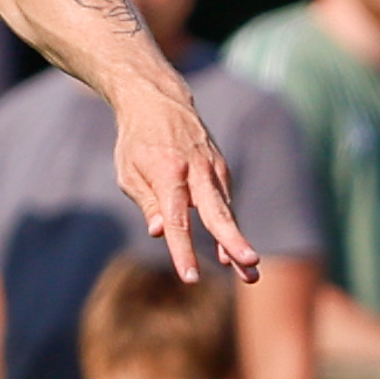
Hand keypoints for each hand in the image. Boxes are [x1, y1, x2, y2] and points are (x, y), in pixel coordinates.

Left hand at [112, 85, 257, 284]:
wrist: (158, 101)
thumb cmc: (136, 142)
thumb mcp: (129, 173)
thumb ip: (148, 203)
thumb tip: (158, 233)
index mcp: (169, 173)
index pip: (176, 220)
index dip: (183, 250)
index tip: (191, 277)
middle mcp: (198, 171)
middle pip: (217, 214)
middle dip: (234, 242)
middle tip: (250, 267)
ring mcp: (214, 169)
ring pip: (227, 212)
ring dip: (237, 244)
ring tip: (250, 276)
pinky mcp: (221, 170)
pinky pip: (225, 204)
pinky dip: (227, 228)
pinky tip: (230, 254)